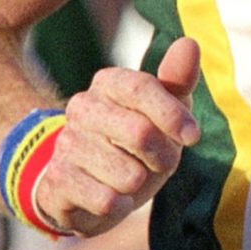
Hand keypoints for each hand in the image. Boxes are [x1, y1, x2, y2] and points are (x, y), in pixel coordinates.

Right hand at [33, 36, 200, 237]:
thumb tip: (189, 43)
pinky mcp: (58, 182)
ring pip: (128, 174)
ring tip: (128, 179)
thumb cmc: (134, 145)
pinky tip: (111, 199)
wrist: (87, 188)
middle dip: (163, 157)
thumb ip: (177, 81)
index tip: (193, 136)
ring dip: (139, 185)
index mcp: (107, 84)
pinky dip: (120, 206)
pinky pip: (107, 201)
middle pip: (140, 133)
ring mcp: (66, 145)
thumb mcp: (163, 113)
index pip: (140, 88)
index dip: (172, 115)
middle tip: (159, 163)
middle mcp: (81, 108)